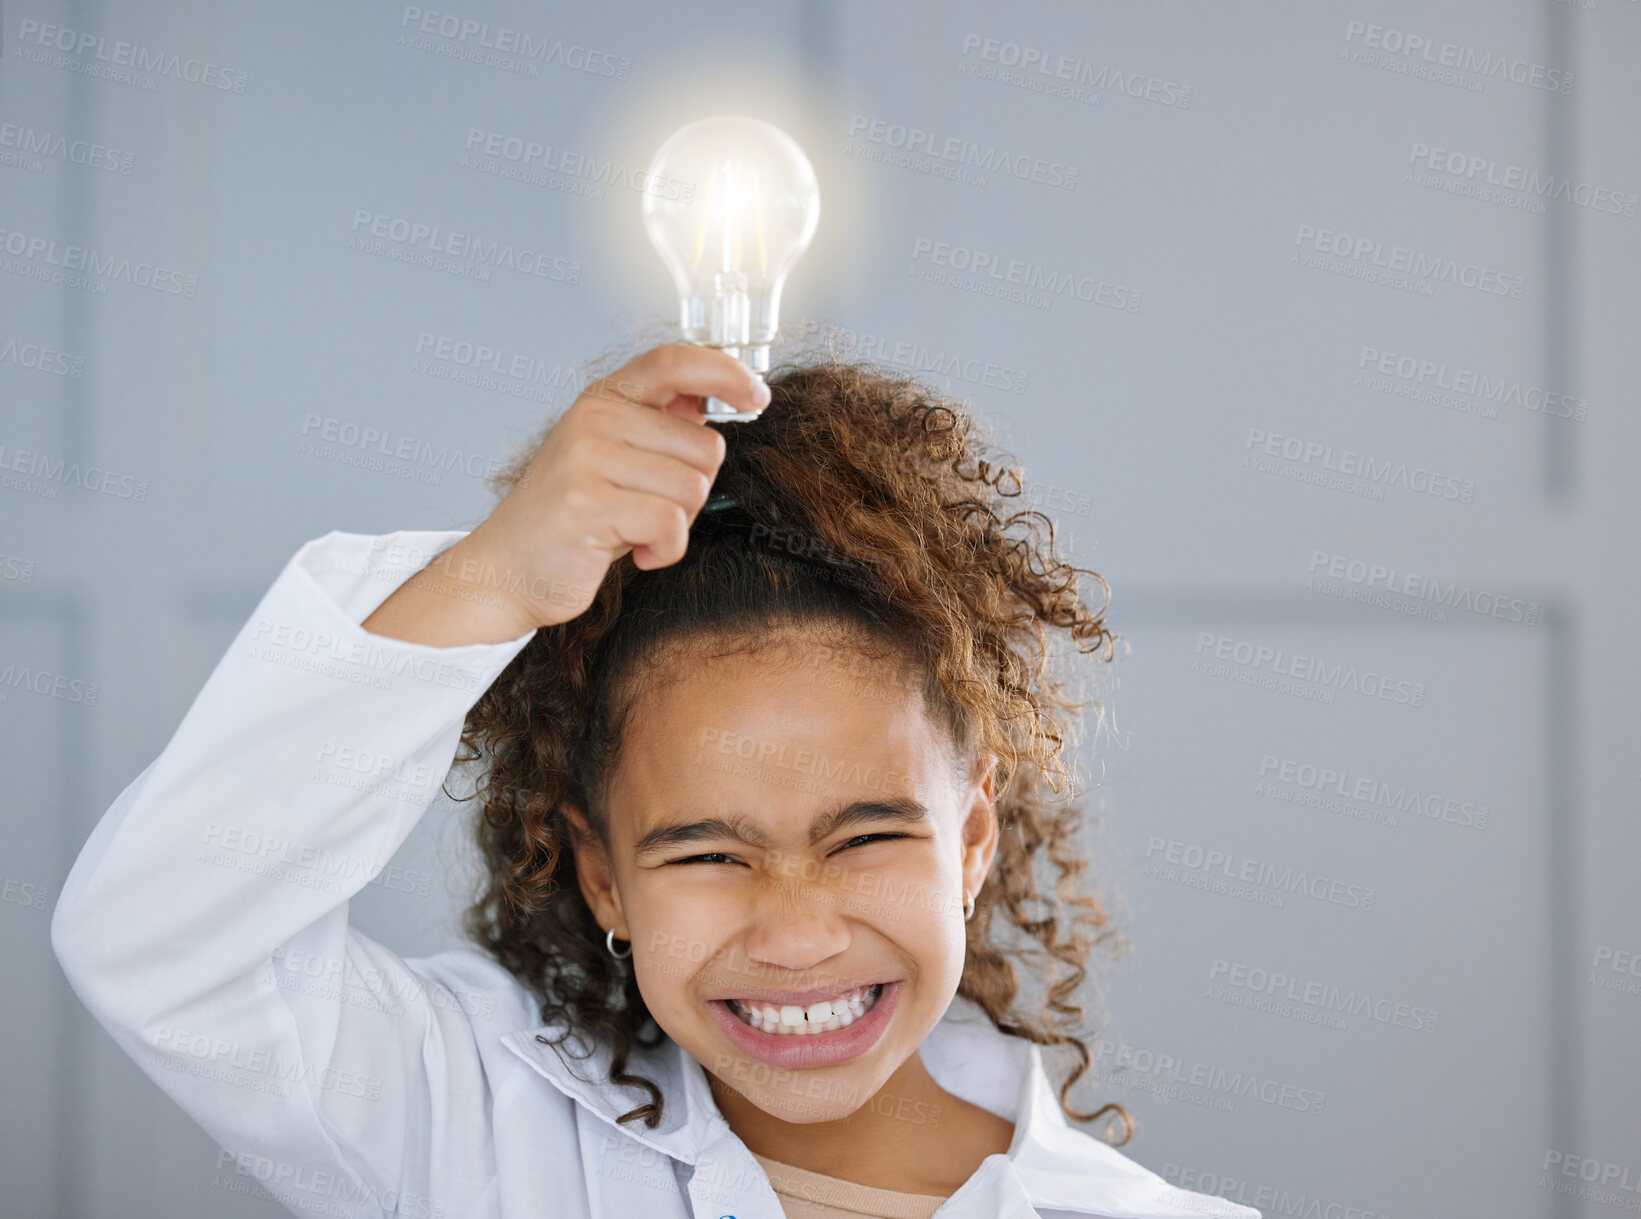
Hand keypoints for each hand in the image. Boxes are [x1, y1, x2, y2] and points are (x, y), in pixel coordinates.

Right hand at [459, 344, 769, 631]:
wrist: (506, 570)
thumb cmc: (572, 520)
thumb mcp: (614, 459)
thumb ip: (658, 429)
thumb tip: (712, 402)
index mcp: (604, 399)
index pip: (674, 362)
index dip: (725, 372)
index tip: (757, 395)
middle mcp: (595, 418)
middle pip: (705, 447)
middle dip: (694, 490)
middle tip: (651, 509)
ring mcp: (587, 458)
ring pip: (693, 489)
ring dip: (679, 525)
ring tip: (636, 531)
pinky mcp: (588, 504)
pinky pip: (671, 525)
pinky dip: (666, 550)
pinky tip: (636, 553)